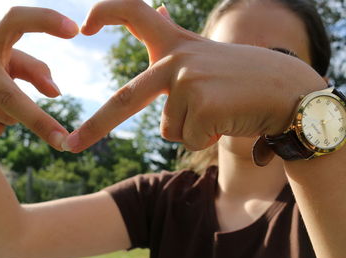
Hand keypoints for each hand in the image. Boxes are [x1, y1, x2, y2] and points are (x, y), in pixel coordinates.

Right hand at [0, 6, 78, 151]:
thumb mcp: (8, 61)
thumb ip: (35, 70)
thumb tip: (56, 93)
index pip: (15, 19)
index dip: (44, 19)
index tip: (74, 29)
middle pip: (10, 96)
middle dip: (40, 122)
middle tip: (65, 142)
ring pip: (7, 116)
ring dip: (15, 115)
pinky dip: (0, 125)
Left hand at [63, 0, 326, 152]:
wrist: (286, 90)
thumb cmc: (242, 78)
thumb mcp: (205, 55)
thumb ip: (174, 43)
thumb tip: (157, 8)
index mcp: (176, 44)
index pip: (135, 12)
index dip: (107, 13)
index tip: (84, 27)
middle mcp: (177, 58)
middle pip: (127, 97)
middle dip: (97, 126)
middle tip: (70, 145)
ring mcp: (188, 79)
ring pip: (169, 126)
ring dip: (191, 129)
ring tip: (218, 112)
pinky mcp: (201, 102)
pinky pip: (187, 137)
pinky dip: (203, 138)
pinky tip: (224, 120)